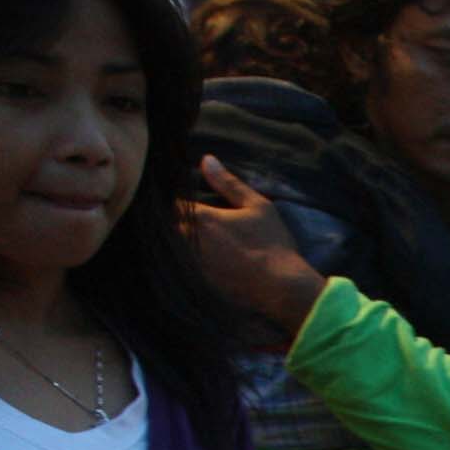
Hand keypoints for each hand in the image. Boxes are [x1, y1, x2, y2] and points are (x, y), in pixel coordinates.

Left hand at [182, 159, 326, 337]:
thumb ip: (228, 183)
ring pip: (170, 248)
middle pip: (167, 226)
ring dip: (177, 243)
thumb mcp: (257, 206)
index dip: (178, 201)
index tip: (186, 201)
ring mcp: (189, 263)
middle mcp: (187, 239)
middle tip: (189, 221)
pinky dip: (183, 263)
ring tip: (196, 242)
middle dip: (175, 221)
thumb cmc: (272, 244)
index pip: (172, 202)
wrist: (281, 289)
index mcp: (199, 217)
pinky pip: (179, 268)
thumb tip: (206, 159)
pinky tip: (199, 262)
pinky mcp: (194, 283)